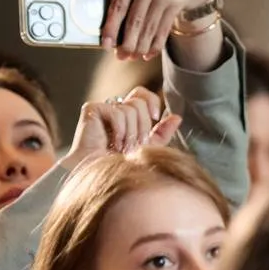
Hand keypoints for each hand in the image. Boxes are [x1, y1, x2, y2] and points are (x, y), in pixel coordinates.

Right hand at [64, 87, 182, 169]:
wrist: (102, 175)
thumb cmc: (121, 164)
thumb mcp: (148, 148)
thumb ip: (162, 132)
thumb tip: (177, 117)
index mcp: (128, 114)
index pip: (142, 94)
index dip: (152, 101)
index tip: (155, 117)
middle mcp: (115, 108)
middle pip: (139, 103)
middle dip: (141, 127)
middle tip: (133, 145)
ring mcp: (103, 108)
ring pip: (130, 109)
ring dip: (130, 133)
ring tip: (121, 147)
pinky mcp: (92, 110)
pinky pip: (117, 112)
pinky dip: (119, 130)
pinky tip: (112, 142)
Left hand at [75, 0, 211, 61]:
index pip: (119, 6)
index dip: (111, 27)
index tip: (105, 43)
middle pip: (135, 21)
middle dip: (127, 43)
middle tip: (119, 57)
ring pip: (149, 28)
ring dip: (140, 47)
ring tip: (131, 58)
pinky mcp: (176, 5)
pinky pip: (164, 29)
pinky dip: (156, 44)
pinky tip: (148, 54)